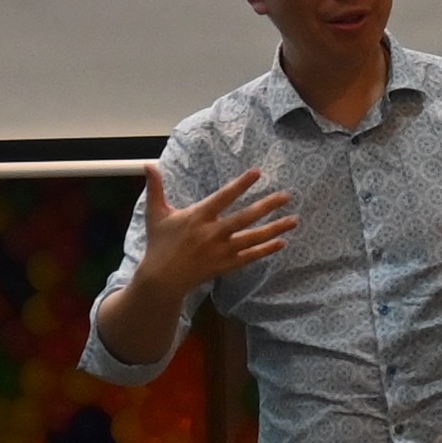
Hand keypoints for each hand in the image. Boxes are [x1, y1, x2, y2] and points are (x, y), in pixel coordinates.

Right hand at [130, 165, 297, 308]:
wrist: (161, 279)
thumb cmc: (159, 243)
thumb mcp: (155, 214)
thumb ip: (155, 188)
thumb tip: (148, 164)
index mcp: (198, 217)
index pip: (224, 197)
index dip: (241, 184)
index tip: (257, 173)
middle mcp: (212, 233)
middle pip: (245, 217)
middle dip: (267, 206)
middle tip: (286, 196)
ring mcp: (221, 251)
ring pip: (252, 238)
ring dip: (274, 229)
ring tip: (293, 220)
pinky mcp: (225, 265)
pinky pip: (250, 257)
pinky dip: (266, 250)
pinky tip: (281, 243)